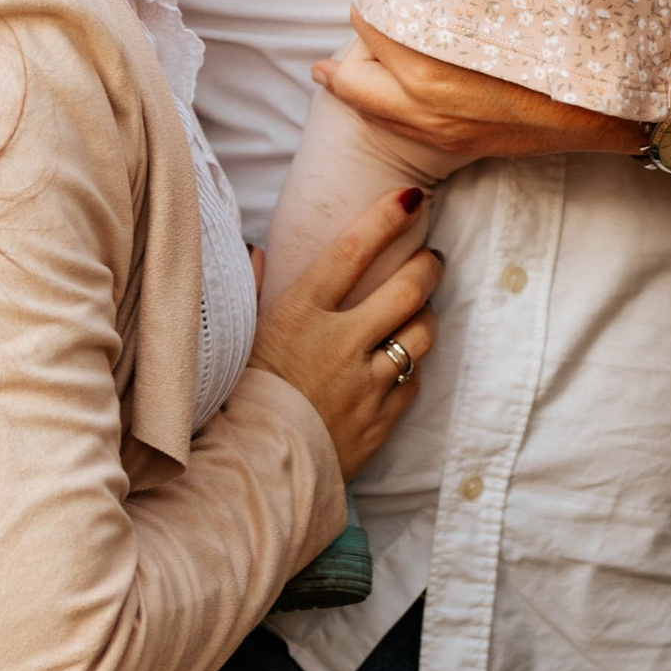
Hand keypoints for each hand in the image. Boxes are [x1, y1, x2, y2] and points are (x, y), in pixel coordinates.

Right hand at [251, 187, 442, 481]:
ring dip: (426, 314)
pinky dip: (410, 367)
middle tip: (430, 256)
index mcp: (300, 315)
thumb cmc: (239, 397)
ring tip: (420, 308)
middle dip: (427, 264)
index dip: (385, 218)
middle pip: (406, 288)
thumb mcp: (242, 336)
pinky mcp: (380, 420)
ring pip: (421, 333)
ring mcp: (364, 384)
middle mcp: (339, 343)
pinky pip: (413, 381)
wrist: (252, 472)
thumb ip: (253, 289)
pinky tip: (400, 360)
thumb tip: (258, 251)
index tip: (409, 198)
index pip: (353, 251)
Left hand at [318, 21, 641, 165]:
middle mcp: (421, 107)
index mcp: (427, 72)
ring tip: (359, 62)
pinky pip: (391, 125)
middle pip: (348, 77)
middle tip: (363, 32)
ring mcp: (433, 132)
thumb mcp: (492, 19)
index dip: (367, 3)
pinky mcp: (448, 146)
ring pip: (364, 105)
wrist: (592, 113)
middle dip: (351, 51)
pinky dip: (382, 104)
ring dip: (361, 80)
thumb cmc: (549, 57)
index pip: (367, 27)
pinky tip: (389, 89)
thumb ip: (445, 12)